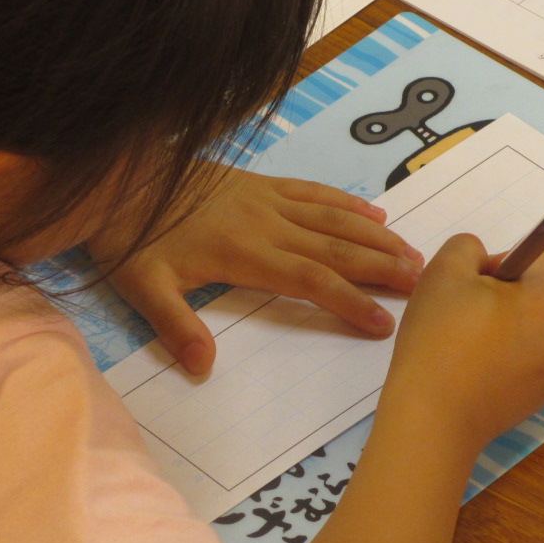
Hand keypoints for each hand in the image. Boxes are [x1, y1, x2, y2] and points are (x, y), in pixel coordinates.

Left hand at [90, 169, 422, 374]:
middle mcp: (265, 223)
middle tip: (426, 284)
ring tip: (414, 255)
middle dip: (382, 267)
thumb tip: (202, 366)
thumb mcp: (141, 286)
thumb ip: (174, 324)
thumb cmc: (128, 236)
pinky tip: (373, 214)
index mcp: (244, 253)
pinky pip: (313, 192)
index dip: (349, 301)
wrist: (117, 176)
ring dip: (376, 238)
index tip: (383, 323)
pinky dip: (347, 203)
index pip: (310, 280)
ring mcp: (265, 199)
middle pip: (335, 248)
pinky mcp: (259, 182)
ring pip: (333, 219)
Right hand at [383, 232, 543, 457]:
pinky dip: (532, 342)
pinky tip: (492, 360)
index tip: (485, 276)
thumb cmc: (437, 340)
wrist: (434, 417)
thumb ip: (469, 248)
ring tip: (491, 331)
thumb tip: (492, 265)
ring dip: (539, 309)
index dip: (516, 248)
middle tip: (496, 296)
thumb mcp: (442, 274)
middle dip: (542, 275)